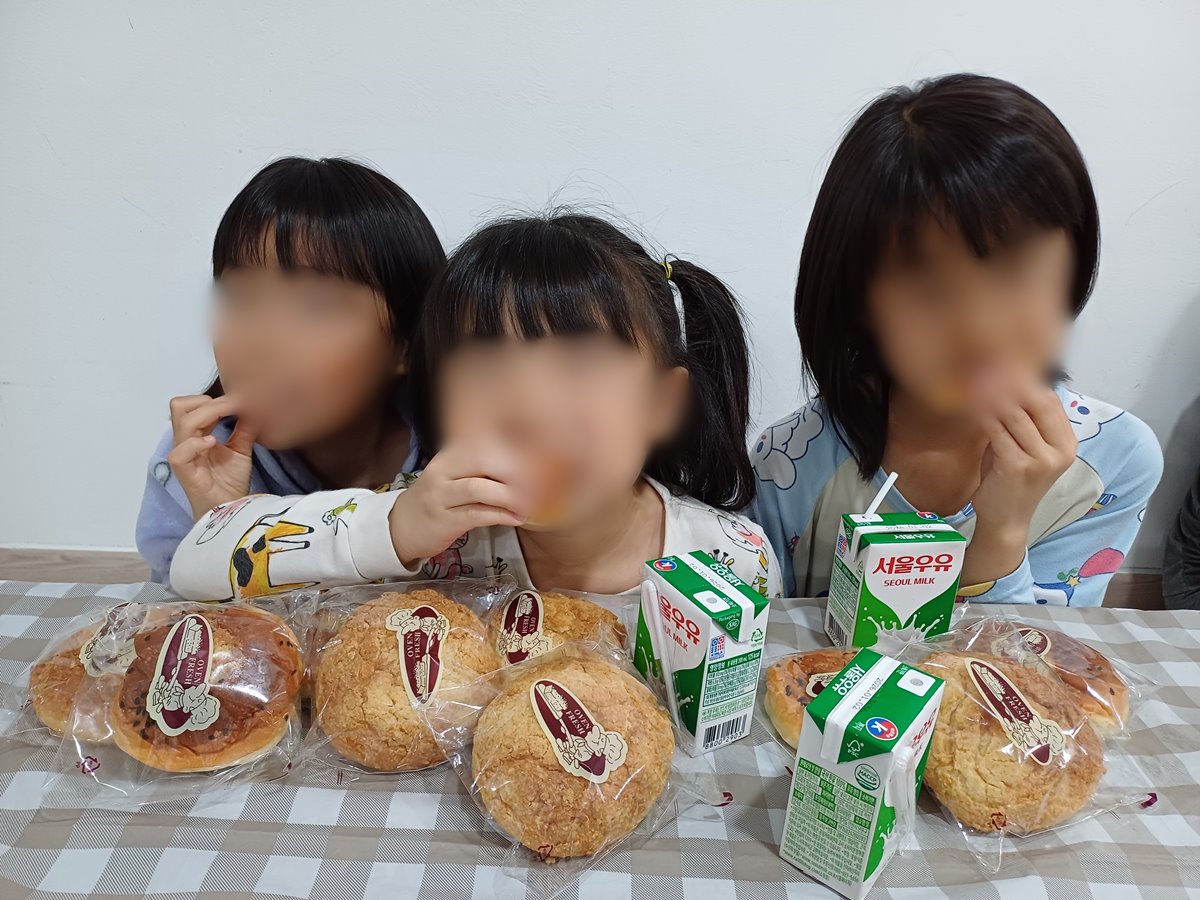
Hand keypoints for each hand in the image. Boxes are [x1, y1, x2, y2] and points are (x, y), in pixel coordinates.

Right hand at [166, 394, 257, 519]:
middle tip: (234, 406)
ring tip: (228, 417)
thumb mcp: (241, 449)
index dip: (214, 399)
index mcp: (195, 435)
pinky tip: (213, 442)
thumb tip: (256, 406)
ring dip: (208, 414)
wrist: (231, 509)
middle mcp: (185, 442)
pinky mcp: (184, 473)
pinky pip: (180, 453)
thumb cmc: (230, 482)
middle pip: (179, 406)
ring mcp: (183, 456)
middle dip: (207, 402)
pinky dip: (196, 443)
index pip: (192, 405)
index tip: (241, 399)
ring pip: (182, 422)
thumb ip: (245, 428)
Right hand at [388, 438, 530, 563]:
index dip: (517, 452)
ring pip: (479, 489)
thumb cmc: (442, 498)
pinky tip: (517, 518)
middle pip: (484, 460)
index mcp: (452, 454)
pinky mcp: (443, 521)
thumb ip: (488, 468)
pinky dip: (500, 515)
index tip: (543, 464)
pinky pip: (475, 514)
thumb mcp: (460, 475)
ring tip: (531, 504)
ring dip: (511, 496)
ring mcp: (440, 495)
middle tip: (540, 485)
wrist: (404, 525)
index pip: (487, 443)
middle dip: (517, 472)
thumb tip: (533, 466)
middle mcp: (444, 470)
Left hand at [961, 374, 1076, 583]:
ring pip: (1015, 414)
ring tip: (976, 376)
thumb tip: (1005, 379)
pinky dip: (984, 413)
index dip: (1027, 378)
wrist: (1005, 520)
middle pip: (1035, 402)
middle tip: (986, 362)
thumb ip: (1020, 419)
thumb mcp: (1020, 445)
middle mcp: (1061, 450)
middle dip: (1010, 380)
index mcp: (1067, 443)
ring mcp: (1042, 460)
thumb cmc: (1009, 480)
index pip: (1050, 400)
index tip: (1002, 360)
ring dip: (993, 393)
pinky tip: (971, 401)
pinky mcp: (1018, 466)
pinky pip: (998, 431)